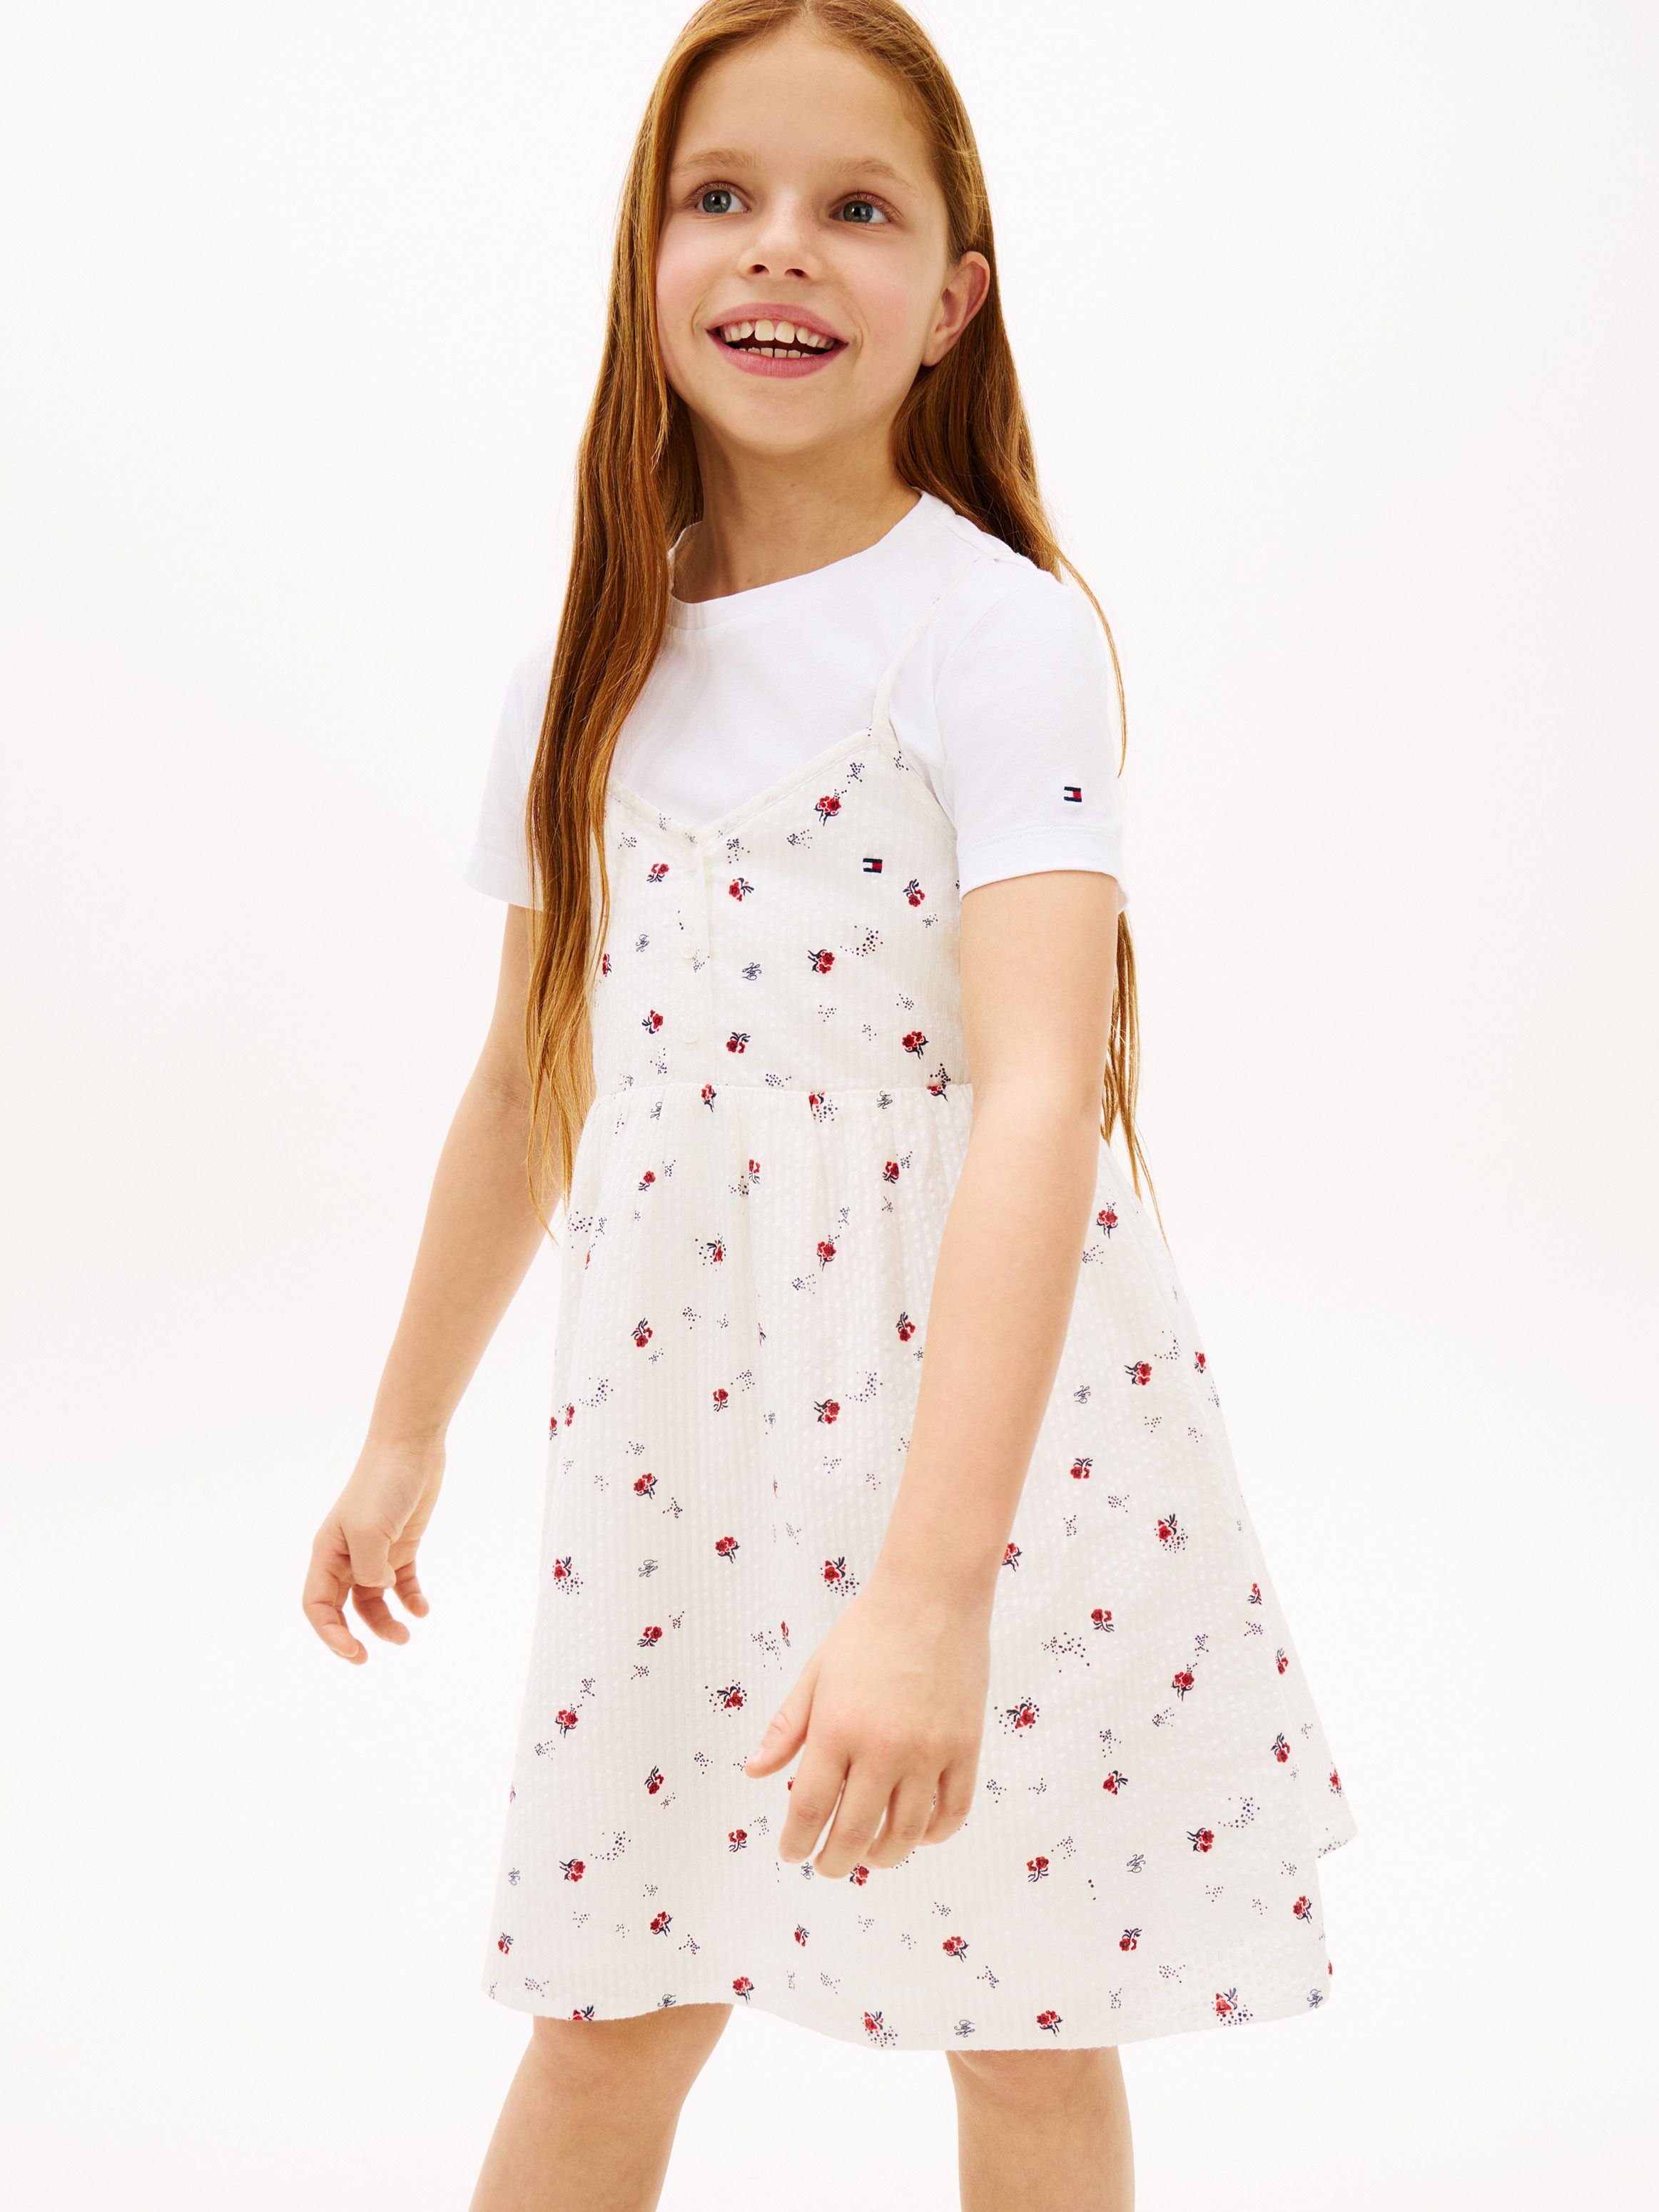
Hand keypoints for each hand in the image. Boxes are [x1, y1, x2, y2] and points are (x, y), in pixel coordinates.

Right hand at [302, 1434, 443, 1662]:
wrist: (412, 1447)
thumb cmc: (383, 1484)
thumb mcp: (369, 1530)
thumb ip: (368, 1569)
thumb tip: (377, 1591)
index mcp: (328, 1553)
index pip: (317, 1604)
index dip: (329, 1633)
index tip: (353, 1652)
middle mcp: (347, 1556)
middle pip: (341, 1608)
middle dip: (351, 1637)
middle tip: (368, 1659)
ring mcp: (375, 1552)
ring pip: (373, 1600)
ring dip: (385, 1622)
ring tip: (407, 1635)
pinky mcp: (402, 1545)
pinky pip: (402, 1583)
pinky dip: (410, 1599)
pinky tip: (422, 1610)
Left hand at [743, 1574, 990, 1875]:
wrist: (931, 1596)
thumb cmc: (866, 1633)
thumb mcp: (815, 1674)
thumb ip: (786, 1728)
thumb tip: (755, 1773)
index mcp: (837, 1728)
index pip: (810, 1809)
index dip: (796, 1842)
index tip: (791, 1853)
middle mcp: (883, 1748)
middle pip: (854, 1832)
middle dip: (834, 1861)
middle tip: (826, 1865)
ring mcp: (929, 1751)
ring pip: (905, 1834)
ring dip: (882, 1856)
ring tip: (868, 1854)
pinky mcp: (965, 1747)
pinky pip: (952, 1812)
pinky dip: (933, 1835)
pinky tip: (916, 1835)